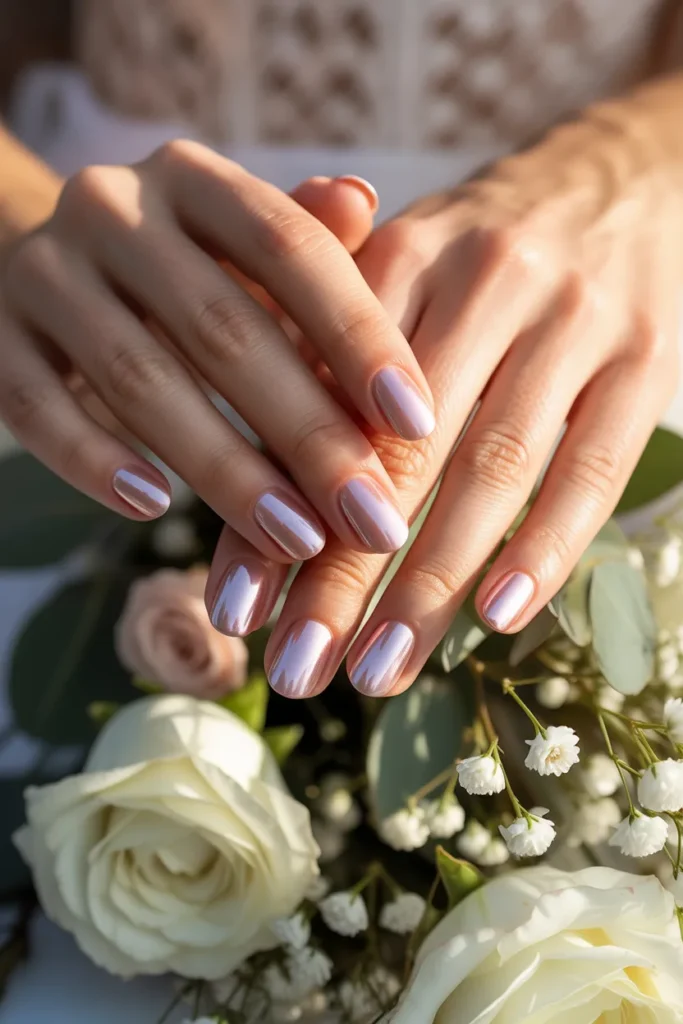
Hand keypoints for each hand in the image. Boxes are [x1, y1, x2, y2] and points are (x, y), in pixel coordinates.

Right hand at [0, 143, 434, 561]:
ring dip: (224, 470)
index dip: (357, 335)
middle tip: (372, 518)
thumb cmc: (182, 267)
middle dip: (307, 434)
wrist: (44, 256)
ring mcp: (44, 273)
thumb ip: (306, 238)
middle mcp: (113, 210)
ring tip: (296, 541)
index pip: (289, 247)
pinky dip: (96, 462)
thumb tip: (364, 202)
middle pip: (222, 328)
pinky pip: (37, 409)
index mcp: (194, 179)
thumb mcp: (242, 243)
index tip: (417, 425)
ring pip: (138, 380)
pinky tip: (156, 511)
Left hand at [207, 102, 680, 692]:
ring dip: (429, 584)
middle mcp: (485, 279)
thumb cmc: (487, 248)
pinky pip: (590, 468)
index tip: (235, 611)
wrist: (629, 176)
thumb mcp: (404, 269)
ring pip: (491, 470)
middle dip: (341, 573)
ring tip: (376, 673)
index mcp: (403, 254)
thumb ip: (328, 356)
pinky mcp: (645, 359)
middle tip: (295, 671)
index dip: (273, 510)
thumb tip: (260, 496)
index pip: (322, 404)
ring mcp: (572, 320)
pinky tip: (495, 619)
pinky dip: (543, 548)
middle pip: (400, 451)